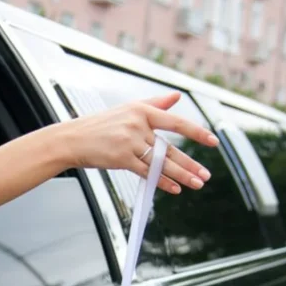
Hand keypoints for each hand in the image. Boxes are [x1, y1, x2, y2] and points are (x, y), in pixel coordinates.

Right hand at [52, 92, 218, 194]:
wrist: (72, 139)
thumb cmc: (100, 125)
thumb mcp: (127, 109)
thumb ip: (155, 104)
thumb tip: (176, 97)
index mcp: (141, 110)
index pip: (176, 122)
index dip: (196, 132)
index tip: (213, 141)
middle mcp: (137, 125)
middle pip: (170, 148)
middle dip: (190, 163)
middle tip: (206, 175)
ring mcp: (129, 142)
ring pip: (160, 163)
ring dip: (181, 175)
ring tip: (197, 183)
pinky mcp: (121, 159)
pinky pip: (146, 172)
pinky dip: (162, 181)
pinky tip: (174, 188)